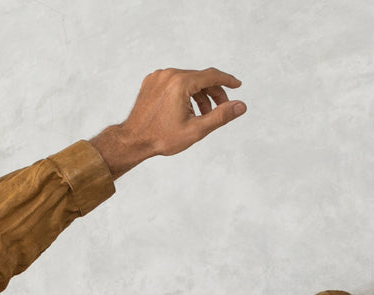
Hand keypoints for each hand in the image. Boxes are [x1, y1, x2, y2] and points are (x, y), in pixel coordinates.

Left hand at [90, 67, 245, 178]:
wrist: (132, 141)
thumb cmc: (161, 138)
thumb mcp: (195, 130)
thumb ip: (220, 117)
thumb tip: (241, 106)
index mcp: (180, 82)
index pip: (211, 75)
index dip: (227, 81)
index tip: (238, 85)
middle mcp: (169, 74)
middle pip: (199, 78)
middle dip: (213, 93)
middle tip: (221, 109)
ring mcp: (158, 76)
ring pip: (187, 80)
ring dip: (198, 94)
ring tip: (203, 114)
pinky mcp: (151, 81)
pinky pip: (173, 82)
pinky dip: (184, 92)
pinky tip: (186, 110)